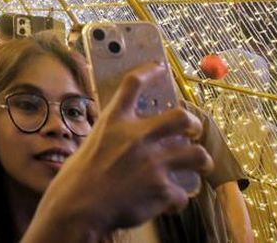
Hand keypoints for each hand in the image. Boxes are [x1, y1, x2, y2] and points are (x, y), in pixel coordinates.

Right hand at [27, 64, 212, 238]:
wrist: (78, 208)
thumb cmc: (77, 180)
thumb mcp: (90, 144)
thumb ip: (114, 137)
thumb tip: (133, 137)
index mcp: (115, 122)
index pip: (133, 84)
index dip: (149, 71)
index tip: (159, 67)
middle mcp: (138, 137)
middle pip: (181, 118)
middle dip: (194, 125)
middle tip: (193, 131)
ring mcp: (153, 163)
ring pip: (196, 155)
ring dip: (199, 161)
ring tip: (199, 166)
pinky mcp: (162, 189)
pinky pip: (182, 193)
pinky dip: (177, 199)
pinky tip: (169, 202)